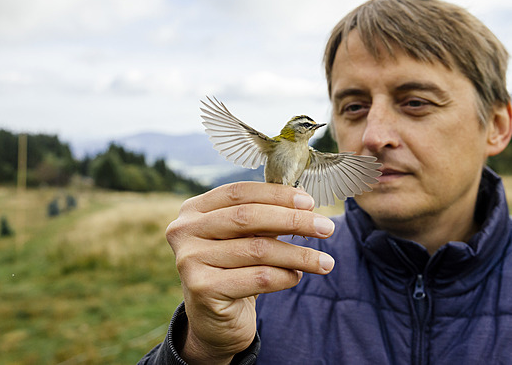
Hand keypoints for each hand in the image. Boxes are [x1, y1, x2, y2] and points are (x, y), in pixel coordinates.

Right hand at [165, 182, 335, 363]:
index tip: (310, 202)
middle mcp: (184, 231)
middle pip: (248, 217)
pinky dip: (285, 276)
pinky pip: (258, 278)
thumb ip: (264, 217)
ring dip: (299, 255)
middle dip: (294, 221)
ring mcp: (189, 260)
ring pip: (258, 250)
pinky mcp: (203, 289)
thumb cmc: (234, 269)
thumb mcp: (244, 237)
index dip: (277, 194)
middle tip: (327, 227)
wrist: (213, 320)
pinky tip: (297, 277)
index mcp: (194, 210)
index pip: (239, 192)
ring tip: (325, 261)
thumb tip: (304, 203)